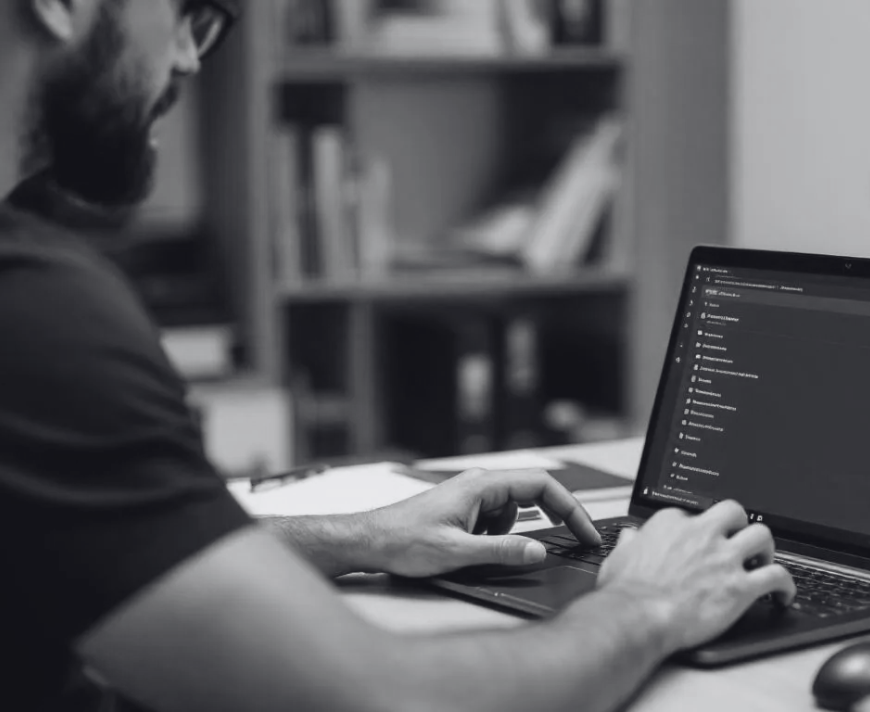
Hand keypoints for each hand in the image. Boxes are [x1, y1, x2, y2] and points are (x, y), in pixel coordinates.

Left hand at [365, 468, 600, 577]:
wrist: (369, 541)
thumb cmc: (402, 541)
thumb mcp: (456, 553)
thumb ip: (501, 552)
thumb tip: (538, 551)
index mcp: (480, 485)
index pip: (540, 485)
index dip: (570, 507)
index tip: (586, 531)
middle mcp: (478, 484)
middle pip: (532, 494)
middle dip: (552, 519)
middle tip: (572, 543)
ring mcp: (471, 496)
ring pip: (512, 511)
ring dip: (510, 534)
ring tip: (475, 550)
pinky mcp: (464, 509)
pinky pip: (494, 521)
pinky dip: (494, 537)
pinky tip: (468, 548)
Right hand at [596, 500, 796, 653]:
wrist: (638, 616)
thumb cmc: (626, 591)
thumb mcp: (619, 556)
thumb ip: (629, 542)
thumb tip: (631, 537)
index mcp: (671, 523)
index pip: (694, 514)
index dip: (700, 531)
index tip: (701, 544)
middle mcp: (701, 534)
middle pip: (734, 512)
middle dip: (740, 525)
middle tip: (740, 542)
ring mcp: (723, 559)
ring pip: (762, 536)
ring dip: (767, 549)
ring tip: (764, 562)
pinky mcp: (741, 587)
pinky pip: (778, 577)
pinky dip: (786, 585)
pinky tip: (783, 596)